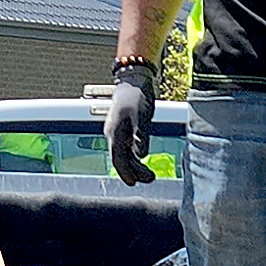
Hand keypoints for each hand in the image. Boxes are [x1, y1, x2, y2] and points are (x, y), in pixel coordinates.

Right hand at [107, 65, 157, 185]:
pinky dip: (137, 158)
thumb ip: (141, 135)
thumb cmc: (136, 97)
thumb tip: (140, 154)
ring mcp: (119, 133)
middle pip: (122, 160)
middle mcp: (114, 135)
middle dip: (134, 171)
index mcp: (115, 132)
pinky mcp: (127, 131)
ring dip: (137, 166)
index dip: (125, 172)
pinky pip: (129, 149)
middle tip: (150, 178)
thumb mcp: (141, 117)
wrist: (134, 82)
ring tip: (151, 175)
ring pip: (126, 156)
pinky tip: (145, 161)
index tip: (133, 183)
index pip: (117, 158)